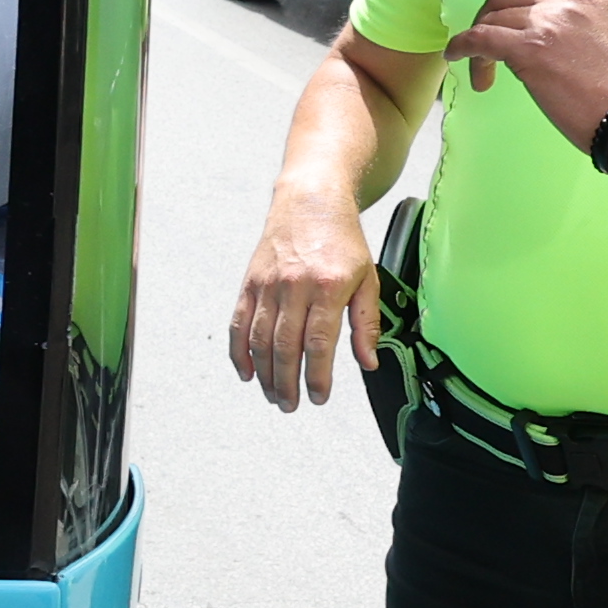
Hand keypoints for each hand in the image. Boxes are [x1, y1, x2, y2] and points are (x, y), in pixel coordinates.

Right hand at [228, 189, 380, 411]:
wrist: (311, 202)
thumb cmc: (342, 241)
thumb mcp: (367, 278)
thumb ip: (367, 323)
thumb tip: (368, 362)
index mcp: (328, 286)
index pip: (318, 342)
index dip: (316, 375)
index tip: (319, 397)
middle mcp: (294, 286)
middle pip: (284, 346)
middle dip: (287, 382)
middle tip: (292, 405)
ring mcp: (268, 285)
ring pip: (259, 339)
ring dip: (265, 373)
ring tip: (274, 395)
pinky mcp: (250, 283)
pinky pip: (239, 323)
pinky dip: (239, 351)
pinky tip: (247, 372)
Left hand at [450, 0, 607, 140]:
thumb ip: (580, 19)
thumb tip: (548, 33)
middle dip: (491, 19)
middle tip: (488, 50)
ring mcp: (549, 20)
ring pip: (493, 18)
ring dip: (480, 44)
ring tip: (484, 72)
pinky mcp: (530, 48)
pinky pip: (480, 39)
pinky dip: (463, 48)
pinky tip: (459, 58)